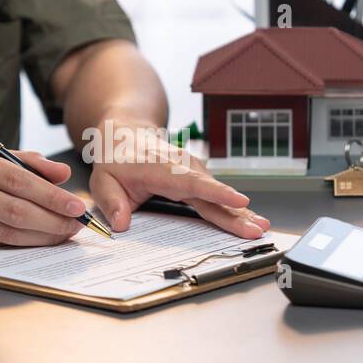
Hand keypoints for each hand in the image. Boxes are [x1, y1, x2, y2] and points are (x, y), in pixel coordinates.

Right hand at [0, 137, 87, 245]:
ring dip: (40, 236)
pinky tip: (37, 239)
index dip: (51, 196)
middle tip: (76, 225)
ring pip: (4, 231)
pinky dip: (19, 243)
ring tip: (63, 234)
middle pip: (14, 210)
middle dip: (52, 221)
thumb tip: (61, 175)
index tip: (76, 206)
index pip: (18, 181)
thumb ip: (23, 160)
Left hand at [88, 128, 269, 238]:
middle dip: (238, 213)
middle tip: (259, 229)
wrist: (126, 133)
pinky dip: (233, 209)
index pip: (192, 183)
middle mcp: (183, 168)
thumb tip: (121, 225)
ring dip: (241, 213)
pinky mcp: (198, 178)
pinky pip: (217, 196)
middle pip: (213, 194)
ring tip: (261, 228)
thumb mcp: (102, 180)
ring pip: (219, 196)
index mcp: (162, 169)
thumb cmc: (117, 159)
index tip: (239, 201)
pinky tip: (249, 222)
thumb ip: (111, 203)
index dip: (217, 193)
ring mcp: (194, 172)